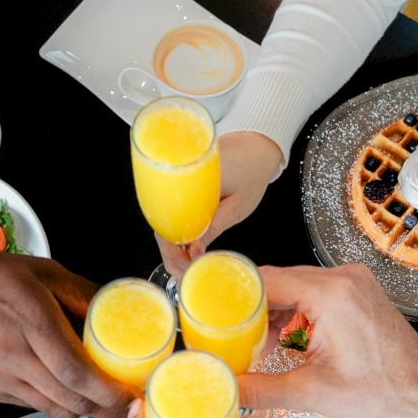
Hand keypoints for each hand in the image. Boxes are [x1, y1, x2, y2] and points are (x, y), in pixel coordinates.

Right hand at [0, 252, 129, 417]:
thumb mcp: (34, 270)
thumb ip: (77, 291)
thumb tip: (114, 308)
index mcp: (30, 319)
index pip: (78, 372)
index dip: (110, 392)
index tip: (132, 395)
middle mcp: (14, 356)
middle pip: (71, 400)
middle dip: (106, 409)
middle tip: (126, 403)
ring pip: (53, 410)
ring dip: (82, 410)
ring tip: (100, 398)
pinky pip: (31, 406)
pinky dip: (55, 403)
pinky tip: (63, 390)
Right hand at [155, 130, 282, 278]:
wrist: (257, 143)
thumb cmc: (252, 169)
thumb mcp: (238, 205)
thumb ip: (214, 226)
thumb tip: (194, 253)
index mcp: (189, 180)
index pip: (166, 220)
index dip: (170, 248)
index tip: (182, 267)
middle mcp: (177, 179)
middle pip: (161, 223)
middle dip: (170, 252)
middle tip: (183, 274)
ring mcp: (178, 183)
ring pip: (165, 220)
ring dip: (172, 245)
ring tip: (184, 267)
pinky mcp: (183, 188)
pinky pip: (173, 212)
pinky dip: (176, 232)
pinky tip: (185, 249)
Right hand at [237, 263, 417, 417]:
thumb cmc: (381, 390)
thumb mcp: (312, 393)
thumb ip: (261, 388)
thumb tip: (224, 389)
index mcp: (331, 293)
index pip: (266, 279)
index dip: (234, 294)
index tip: (210, 308)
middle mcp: (343, 278)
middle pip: (279, 280)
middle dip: (252, 307)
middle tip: (227, 333)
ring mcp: (352, 282)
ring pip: (295, 286)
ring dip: (273, 312)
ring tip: (256, 344)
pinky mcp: (357, 292)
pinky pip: (314, 292)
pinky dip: (295, 312)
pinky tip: (284, 340)